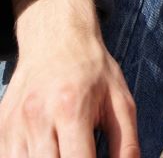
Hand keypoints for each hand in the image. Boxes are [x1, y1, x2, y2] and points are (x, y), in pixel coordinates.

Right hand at [0, 0, 138, 157]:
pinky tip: (47, 150)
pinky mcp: (2, 129)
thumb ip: (126, 143)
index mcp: (71, 109)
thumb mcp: (119, 101)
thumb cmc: (92, 71)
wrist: (56, 39)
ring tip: (65, 150)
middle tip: (82, 153)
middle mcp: (38, 118)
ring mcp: (15, 126)